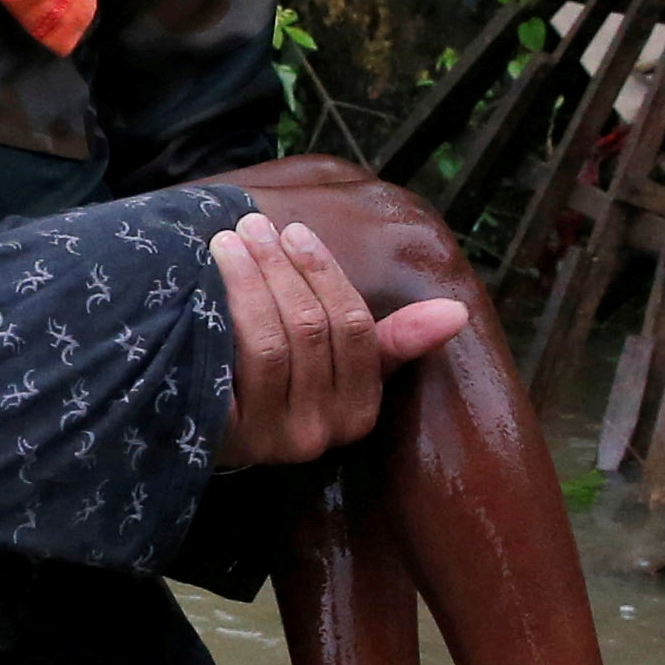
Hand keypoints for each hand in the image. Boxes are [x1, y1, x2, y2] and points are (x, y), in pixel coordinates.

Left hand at [212, 214, 464, 468]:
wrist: (207, 430)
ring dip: (250, 281)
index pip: (355, 327)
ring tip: (227, 243)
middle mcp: (321, 432)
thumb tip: (458, 311)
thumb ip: (393, 337)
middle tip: (252, 226)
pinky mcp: (228, 437)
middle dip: (280, 267)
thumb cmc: (283, 384)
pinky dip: (224, 312)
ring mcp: (272, 439)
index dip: (324, 273)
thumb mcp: (340, 363)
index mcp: (359, 411)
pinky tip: (207, 282)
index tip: (295, 231)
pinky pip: (234, 364)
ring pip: (272, 344)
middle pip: (311, 330)